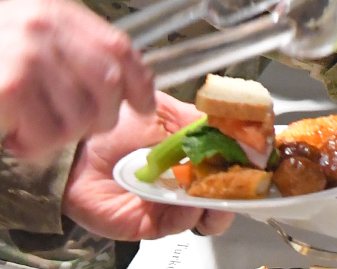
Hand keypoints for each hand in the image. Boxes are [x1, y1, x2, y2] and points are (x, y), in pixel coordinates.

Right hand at [0, 0, 154, 159]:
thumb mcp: (19, 34)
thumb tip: (116, 78)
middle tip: (72, 129)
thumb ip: (64, 47)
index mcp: (51, 8)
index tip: (144, 105)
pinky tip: (10, 138)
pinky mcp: (10, 87)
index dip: (138, 79)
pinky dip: (34, 146)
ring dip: (61, 136)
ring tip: (30, 130)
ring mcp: (29, 53)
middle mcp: (44, 25)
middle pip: (107, 81)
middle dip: (99, 116)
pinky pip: (48, 133)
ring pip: (81, 113)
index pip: (118, 43)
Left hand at [63, 94, 234, 240]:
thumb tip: (240, 129)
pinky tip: (191, 197)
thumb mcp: (165, 111)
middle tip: (248, 178)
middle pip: (225, 194)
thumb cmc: (111, 123)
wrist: (73, 145)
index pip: (229, 162)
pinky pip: (178, 223)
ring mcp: (167, 203)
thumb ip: (203, 122)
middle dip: (240, 188)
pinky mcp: (149, 224)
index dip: (247, 161)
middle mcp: (181, 180)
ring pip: (208, 213)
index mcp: (190, 152)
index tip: (263, 156)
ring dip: (217, 200)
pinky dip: (189, 212)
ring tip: (218, 186)